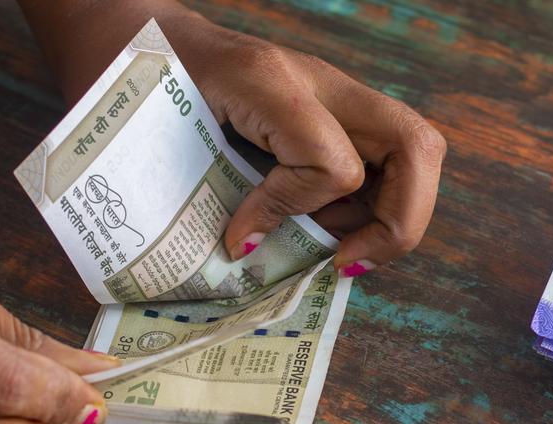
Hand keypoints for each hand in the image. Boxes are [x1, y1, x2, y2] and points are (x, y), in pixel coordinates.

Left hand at [18, 1, 446, 277]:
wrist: (135, 36)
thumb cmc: (137, 84)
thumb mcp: (161, 134)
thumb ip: (211, 190)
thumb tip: (250, 249)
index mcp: (271, 81)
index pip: (333, 162)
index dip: (297, 210)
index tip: (242, 237)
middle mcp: (320, 82)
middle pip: (416, 146)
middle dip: (400, 220)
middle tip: (347, 259)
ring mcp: (334, 94)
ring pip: (417, 152)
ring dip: (391, 215)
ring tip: (339, 249)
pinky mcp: (335, 111)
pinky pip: (387, 158)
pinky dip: (372, 205)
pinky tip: (327, 227)